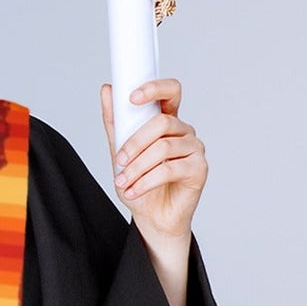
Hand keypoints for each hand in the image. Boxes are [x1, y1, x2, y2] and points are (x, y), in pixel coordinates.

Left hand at [99, 78, 207, 242]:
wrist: (152, 217)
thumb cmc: (140, 184)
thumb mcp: (120, 153)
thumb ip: (115, 123)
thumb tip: (107, 90)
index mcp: (167, 122)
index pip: (170, 92)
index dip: (155, 89)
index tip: (132, 97)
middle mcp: (184, 132)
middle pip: (162, 123)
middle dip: (135, 143)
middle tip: (119, 161)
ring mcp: (194, 149)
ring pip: (163, 148)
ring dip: (137, 167)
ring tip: (123, 182)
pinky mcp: (199, 169)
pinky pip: (170, 169)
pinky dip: (146, 181)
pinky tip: (133, 191)